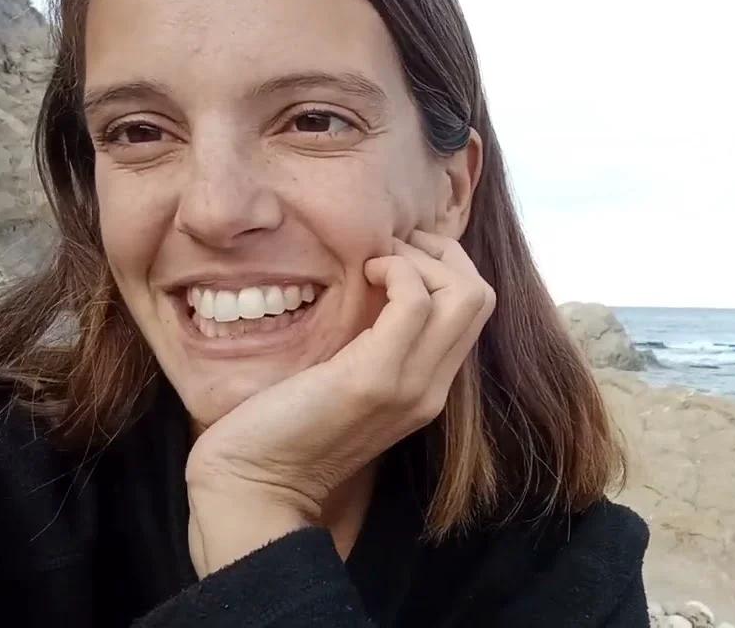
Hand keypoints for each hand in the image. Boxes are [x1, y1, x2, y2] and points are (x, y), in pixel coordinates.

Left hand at [182, 231, 494, 574]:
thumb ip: (370, 345)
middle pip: (480, 297)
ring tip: (376, 260)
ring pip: (465, 295)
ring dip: (420, 258)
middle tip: (391, 247)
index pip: (473, 311)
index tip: (396, 255)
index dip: (445, 267)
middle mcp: (431, 389)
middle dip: (442, 253)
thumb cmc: (282, 428)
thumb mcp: (343, 380)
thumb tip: (372, 287)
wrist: (254, 486)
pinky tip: (364, 272)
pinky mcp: (375, 378)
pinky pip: (415, 302)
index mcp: (426, 388)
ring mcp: (410, 385)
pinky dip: (397, 270)